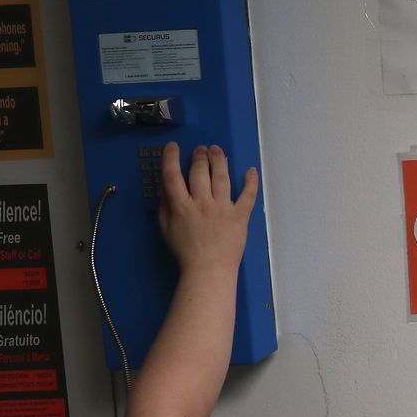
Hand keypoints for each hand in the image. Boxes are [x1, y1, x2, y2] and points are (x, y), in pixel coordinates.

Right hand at [157, 141, 258, 276]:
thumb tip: (166, 188)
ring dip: (219, 160)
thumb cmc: (186, 252)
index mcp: (181, 206)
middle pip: (199, 172)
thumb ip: (165, 207)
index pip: (173, 176)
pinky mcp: (240, 215)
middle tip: (201, 149)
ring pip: (221, 177)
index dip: (171, 158)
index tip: (173, 147)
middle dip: (199, 157)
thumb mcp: (166, 230)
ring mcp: (223, 208)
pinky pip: (248, 195)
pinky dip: (250, 181)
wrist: (209, 269)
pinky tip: (250, 170)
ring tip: (217, 150)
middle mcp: (202, 203)